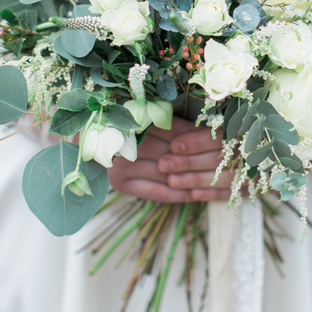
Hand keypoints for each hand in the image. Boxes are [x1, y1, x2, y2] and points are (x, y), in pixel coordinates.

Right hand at [107, 117, 231, 201]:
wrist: (91, 145)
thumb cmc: (121, 126)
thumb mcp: (142, 117)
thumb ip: (166, 121)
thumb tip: (199, 129)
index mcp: (133, 123)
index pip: (173, 130)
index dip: (195, 136)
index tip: (216, 139)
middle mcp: (127, 145)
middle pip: (171, 153)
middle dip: (197, 158)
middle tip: (221, 161)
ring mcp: (122, 167)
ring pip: (166, 174)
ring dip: (191, 178)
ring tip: (213, 179)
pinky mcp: (122, 184)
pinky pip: (156, 193)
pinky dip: (177, 194)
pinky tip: (195, 194)